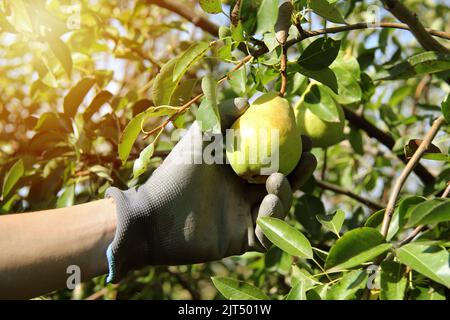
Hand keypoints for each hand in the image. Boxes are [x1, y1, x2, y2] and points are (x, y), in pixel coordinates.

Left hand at [105, 99, 316, 282]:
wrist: (155, 213)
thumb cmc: (177, 171)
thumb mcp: (201, 135)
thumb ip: (221, 113)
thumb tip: (249, 101)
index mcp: (238, 170)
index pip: (274, 160)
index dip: (292, 150)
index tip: (305, 137)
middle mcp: (244, 193)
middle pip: (283, 183)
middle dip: (300, 171)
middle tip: (309, 157)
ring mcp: (244, 217)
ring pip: (279, 208)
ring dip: (286, 193)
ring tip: (278, 179)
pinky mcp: (241, 240)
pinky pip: (267, 234)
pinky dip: (273, 219)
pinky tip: (268, 203)